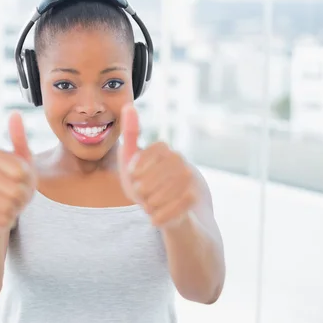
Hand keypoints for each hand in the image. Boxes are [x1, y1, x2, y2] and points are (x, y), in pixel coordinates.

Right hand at [0, 111, 36, 233]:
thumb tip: (15, 113)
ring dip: (15, 208)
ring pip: (7, 206)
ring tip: (9, 204)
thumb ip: (19, 138)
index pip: (21, 169)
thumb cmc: (14, 182)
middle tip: (17, 195)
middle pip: (15, 189)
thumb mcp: (23, 160)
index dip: (27, 179)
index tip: (22, 178)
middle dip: (22, 196)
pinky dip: (6, 220)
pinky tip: (0, 215)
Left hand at [118, 104, 197, 229]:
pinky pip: (170, 209)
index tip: (133, 177)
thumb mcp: (132, 160)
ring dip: (150, 204)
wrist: (172, 213)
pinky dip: (159, 217)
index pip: (146, 155)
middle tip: (142, 196)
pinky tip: (156, 218)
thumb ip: (131, 133)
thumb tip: (128, 104)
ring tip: (150, 205)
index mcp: (165, 150)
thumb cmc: (147, 184)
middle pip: (150, 178)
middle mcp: (180, 161)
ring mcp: (189, 179)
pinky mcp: (194, 198)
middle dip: (142, 190)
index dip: (137, 169)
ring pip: (159, 195)